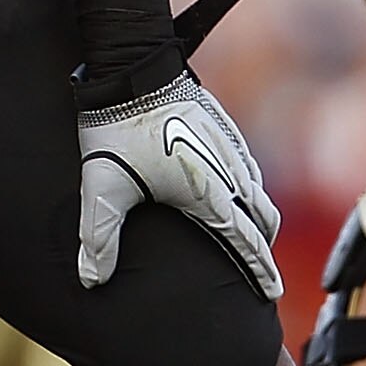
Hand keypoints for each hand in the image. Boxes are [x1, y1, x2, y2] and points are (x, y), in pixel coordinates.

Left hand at [77, 71, 280, 298]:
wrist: (132, 72)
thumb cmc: (118, 131)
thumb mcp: (102, 191)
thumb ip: (99, 239)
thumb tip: (92, 280)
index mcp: (208, 195)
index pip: (246, 242)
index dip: (261, 271)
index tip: (273, 293)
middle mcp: (228, 173)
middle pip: (263, 219)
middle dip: (264, 247)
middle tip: (262, 273)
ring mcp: (230, 148)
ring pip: (258, 191)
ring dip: (260, 217)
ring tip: (252, 236)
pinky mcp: (224, 128)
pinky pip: (248, 167)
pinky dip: (251, 189)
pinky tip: (236, 192)